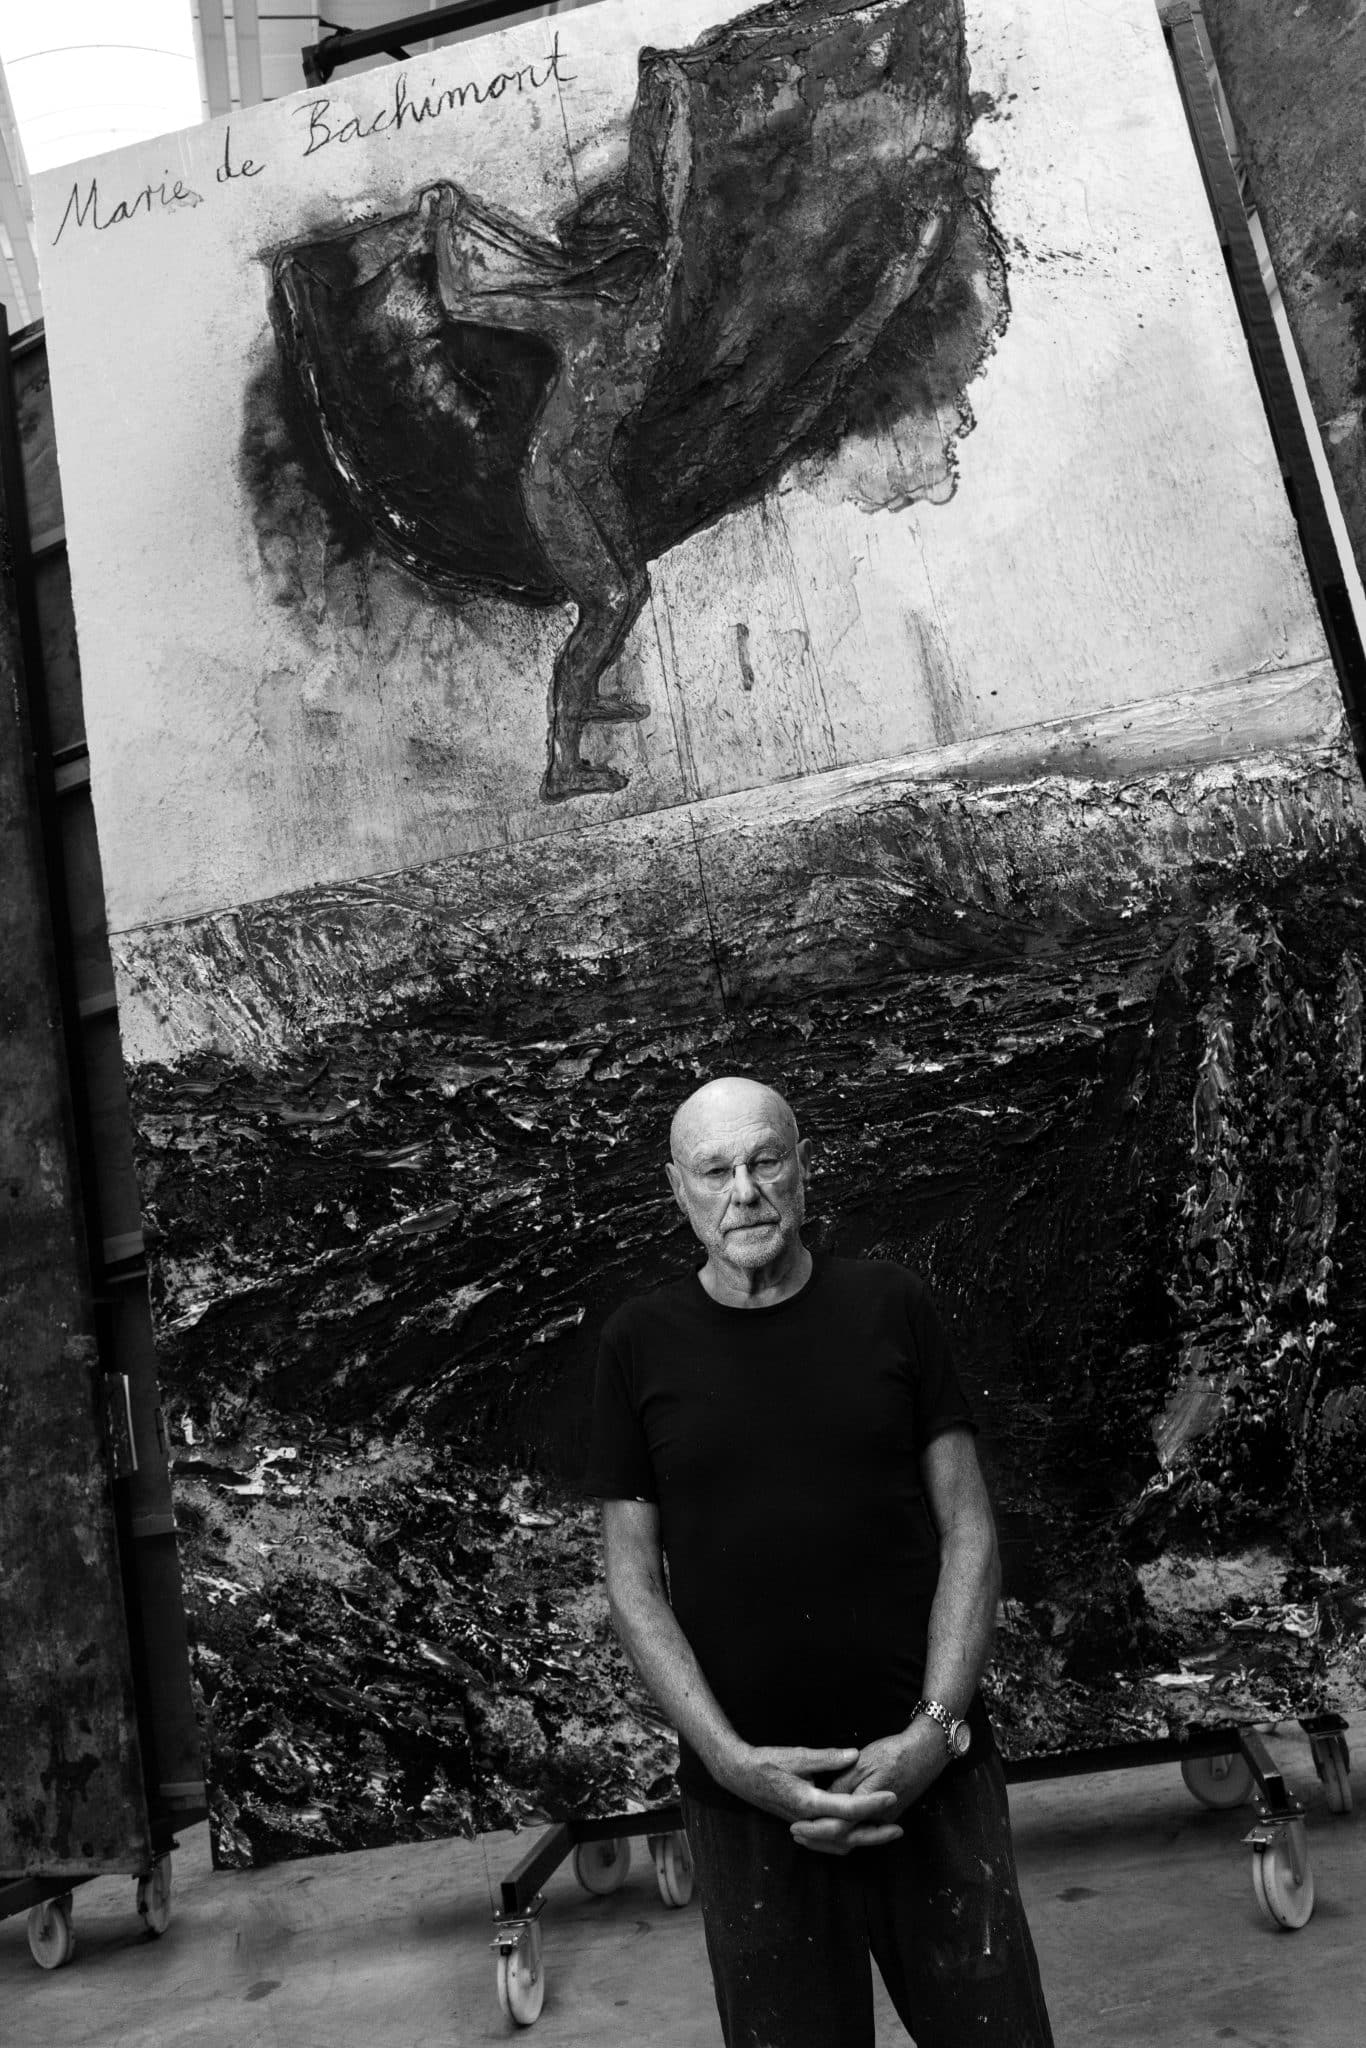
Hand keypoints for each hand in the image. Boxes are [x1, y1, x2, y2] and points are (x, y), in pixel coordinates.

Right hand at [716, 1744, 902, 1847]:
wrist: (740, 1774)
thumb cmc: (767, 1761)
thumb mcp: (798, 1755)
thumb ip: (827, 1757)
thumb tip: (854, 1755)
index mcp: (809, 1801)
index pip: (849, 1807)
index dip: (873, 1802)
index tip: (892, 1795)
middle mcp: (808, 1819)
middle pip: (848, 1836)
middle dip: (875, 1834)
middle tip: (899, 1829)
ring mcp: (804, 1825)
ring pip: (838, 1844)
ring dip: (862, 1839)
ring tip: (884, 1832)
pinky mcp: (802, 1824)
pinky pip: (828, 1842)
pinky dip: (846, 1840)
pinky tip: (857, 1831)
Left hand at [789, 1720, 947, 1855]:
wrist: (926, 1752)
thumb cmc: (893, 1753)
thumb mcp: (862, 1762)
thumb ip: (842, 1783)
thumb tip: (823, 1800)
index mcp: (868, 1802)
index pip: (837, 1826)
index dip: (814, 1828)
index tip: (795, 1826)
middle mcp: (877, 1818)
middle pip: (843, 1839)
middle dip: (818, 1839)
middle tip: (797, 1835)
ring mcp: (884, 1821)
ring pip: (853, 1839)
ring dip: (830, 1839)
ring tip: (808, 1835)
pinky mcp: (888, 1818)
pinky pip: (862, 1832)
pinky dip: (845, 1834)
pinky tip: (832, 1828)